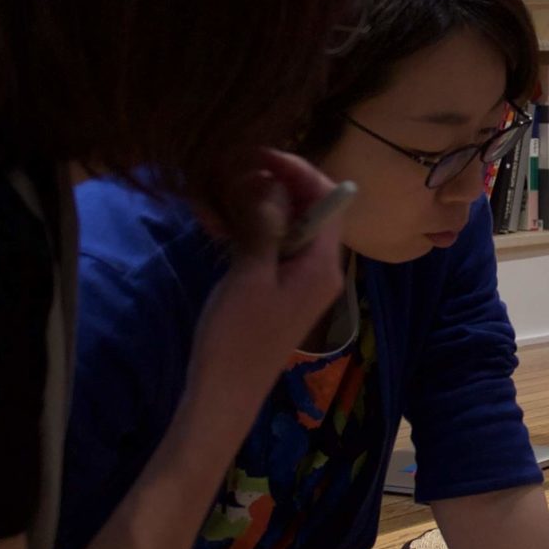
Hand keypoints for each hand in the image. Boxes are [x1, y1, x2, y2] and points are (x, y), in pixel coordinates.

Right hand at [185, 150, 351, 412]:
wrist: (224, 395)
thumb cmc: (237, 338)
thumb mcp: (250, 276)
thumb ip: (265, 226)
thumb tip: (273, 182)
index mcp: (324, 265)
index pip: (329, 199)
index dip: (298, 170)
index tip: (260, 154)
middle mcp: (321, 270)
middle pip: (311, 210)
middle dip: (277, 184)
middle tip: (236, 170)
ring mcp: (301, 282)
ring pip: (289, 227)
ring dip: (259, 206)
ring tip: (222, 193)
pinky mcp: (280, 291)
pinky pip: (274, 248)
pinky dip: (252, 230)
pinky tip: (220, 225)